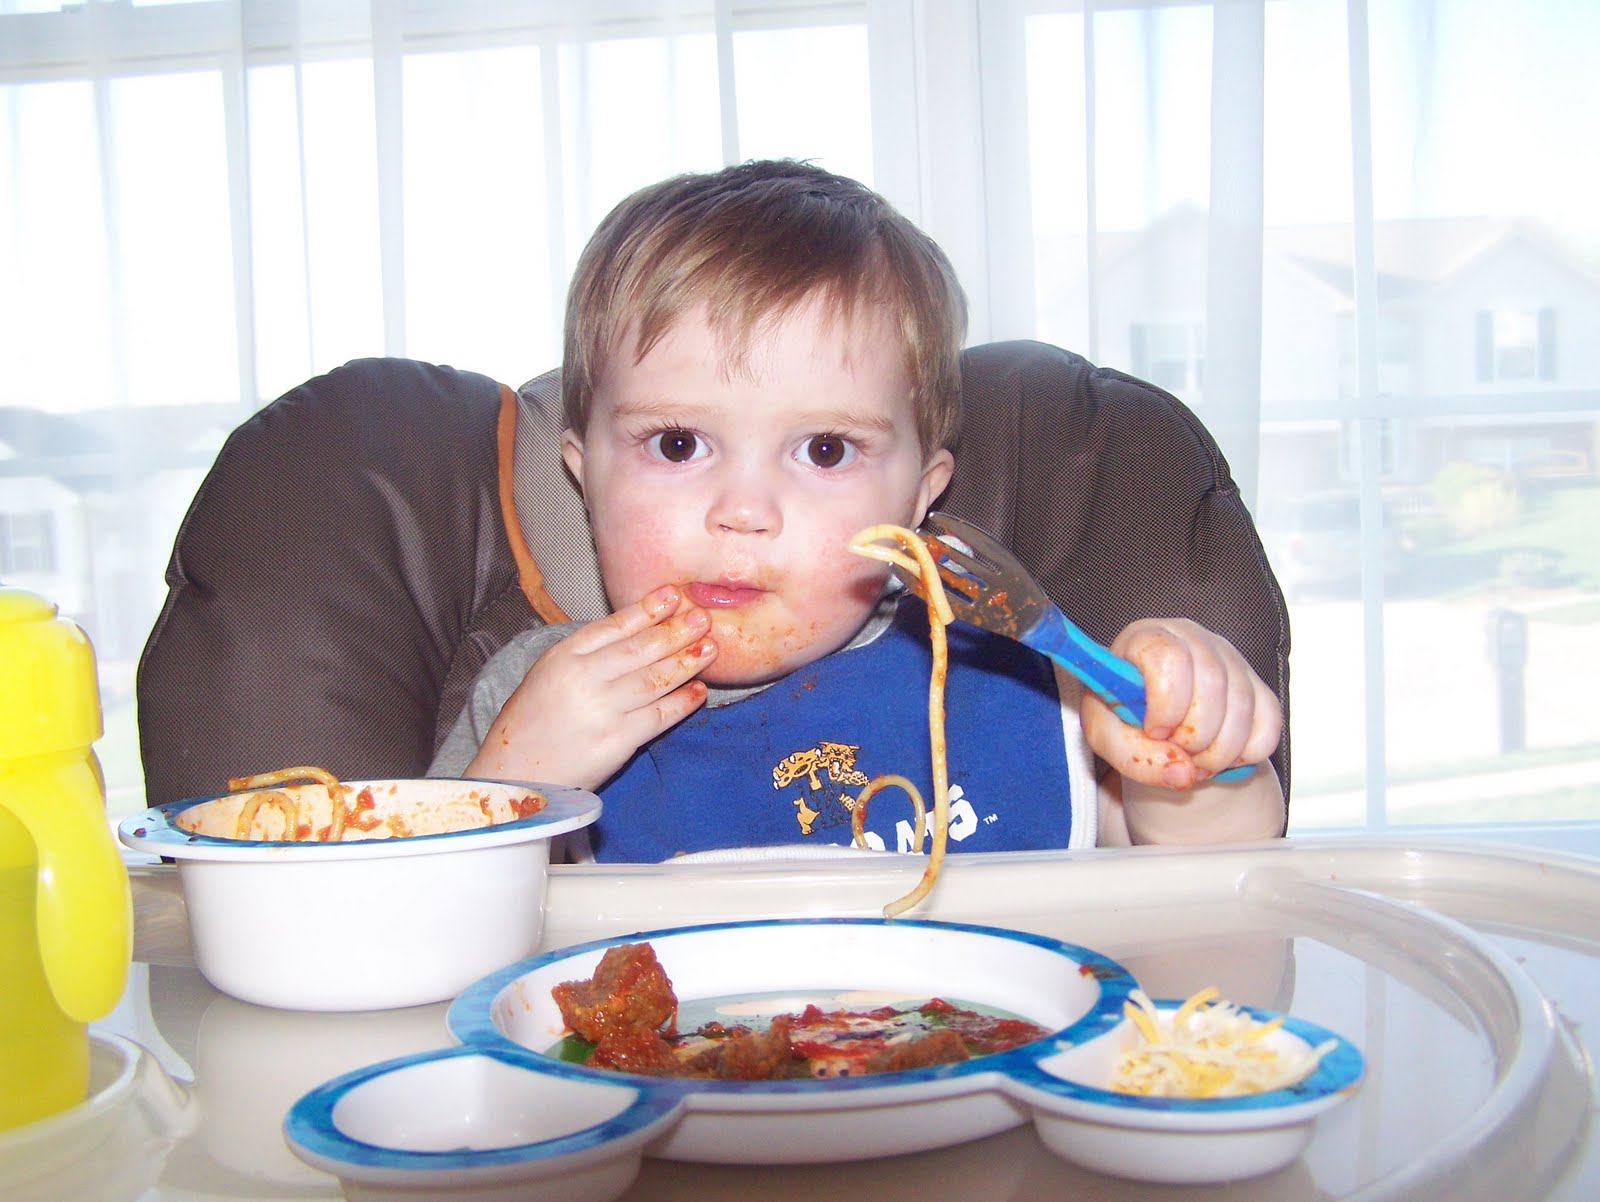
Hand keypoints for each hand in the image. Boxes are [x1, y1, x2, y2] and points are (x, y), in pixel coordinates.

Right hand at [465, 585, 715, 789]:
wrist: (516, 774)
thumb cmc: (532, 721)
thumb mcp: (548, 673)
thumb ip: (587, 654)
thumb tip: (636, 630)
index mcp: (564, 656)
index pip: (615, 626)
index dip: (648, 609)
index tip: (673, 595)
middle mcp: (584, 678)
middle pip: (641, 649)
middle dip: (676, 631)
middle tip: (703, 618)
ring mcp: (602, 710)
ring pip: (655, 679)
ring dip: (686, 662)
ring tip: (709, 649)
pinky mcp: (617, 741)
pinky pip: (658, 716)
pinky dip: (682, 702)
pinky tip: (698, 691)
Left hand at [1082, 619, 1280, 789]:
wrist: (1154, 724)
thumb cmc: (1122, 716)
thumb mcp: (1106, 734)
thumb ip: (1131, 754)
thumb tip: (1184, 774)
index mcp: (1146, 637)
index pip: (1168, 656)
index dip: (1166, 702)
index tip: (1155, 731)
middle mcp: (1192, 638)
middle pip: (1211, 681)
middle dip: (1194, 735)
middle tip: (1177, 754)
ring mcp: (1230, 658)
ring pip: (1242, 705)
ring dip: (1219, 751)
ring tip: (1196, 762)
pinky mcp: (1257, 686)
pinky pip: (1269, 723)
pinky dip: (1247, 752)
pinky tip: (1223, 756)